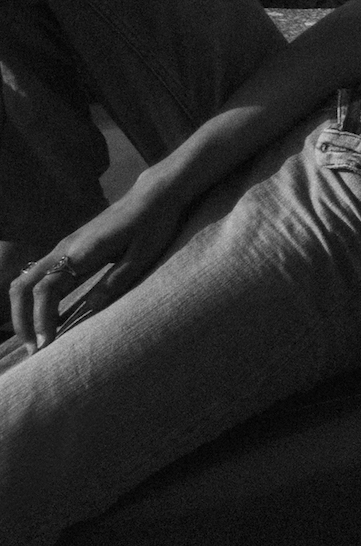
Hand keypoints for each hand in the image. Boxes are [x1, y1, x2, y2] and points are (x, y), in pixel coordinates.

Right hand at [8, 187, 186, 349]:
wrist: (153, 196)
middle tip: (33, 349)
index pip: (45, 290)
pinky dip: (36, 298)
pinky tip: (49, 318)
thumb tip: (91, 310)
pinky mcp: (70, 248)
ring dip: (25, 310)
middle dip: (22, 319)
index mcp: (81, 252)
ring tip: (37, 338)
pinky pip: (42, 275)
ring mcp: (65, 247)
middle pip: (23, 285)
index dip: (41, 319)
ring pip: (27, 279)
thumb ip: (115, 281)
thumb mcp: (141, 256)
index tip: (46, 344)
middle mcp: (65, 248)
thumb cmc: (153, 225)